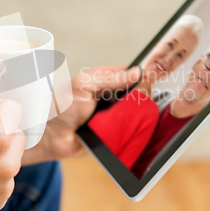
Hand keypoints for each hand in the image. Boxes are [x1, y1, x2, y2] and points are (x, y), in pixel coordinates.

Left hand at [23, 65, 140, 164]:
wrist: (52, 138)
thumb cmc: (61, 107)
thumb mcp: (84, 85)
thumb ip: (109, 78)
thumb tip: (135, 73)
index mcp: (103, 80)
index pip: (130, 74)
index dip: (143, 75)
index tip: (157, 76)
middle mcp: (111, 97)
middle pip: (138, 95)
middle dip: (145, 98)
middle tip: (151, 101)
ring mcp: (114, 115)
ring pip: (137, 114)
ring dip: (140, 116)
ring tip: (148, 117)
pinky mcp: (114, 133)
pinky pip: (130, 132)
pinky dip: (135, 132)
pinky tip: (141, 131)